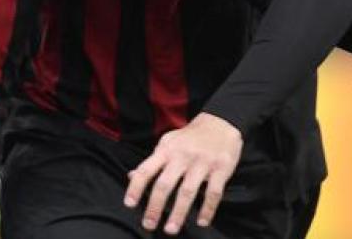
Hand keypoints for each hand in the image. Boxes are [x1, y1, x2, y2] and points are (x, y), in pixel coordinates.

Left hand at [125, 112, 241, 234]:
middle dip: (155, 207)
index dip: (136, 187)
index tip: (129, 204)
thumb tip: (131, 176)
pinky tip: (201, 221)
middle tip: (148, 225)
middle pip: (164, 184)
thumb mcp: (167, 143)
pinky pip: (213, 193)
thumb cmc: (189, 137)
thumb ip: (152, 161)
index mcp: (166, 150)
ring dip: (178, 213)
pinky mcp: (221, 169)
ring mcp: (202, 163)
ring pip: (187, 192)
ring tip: (171, 229)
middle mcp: (182, 156)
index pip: (146, 169)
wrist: (220, 123)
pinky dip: (207, 209)